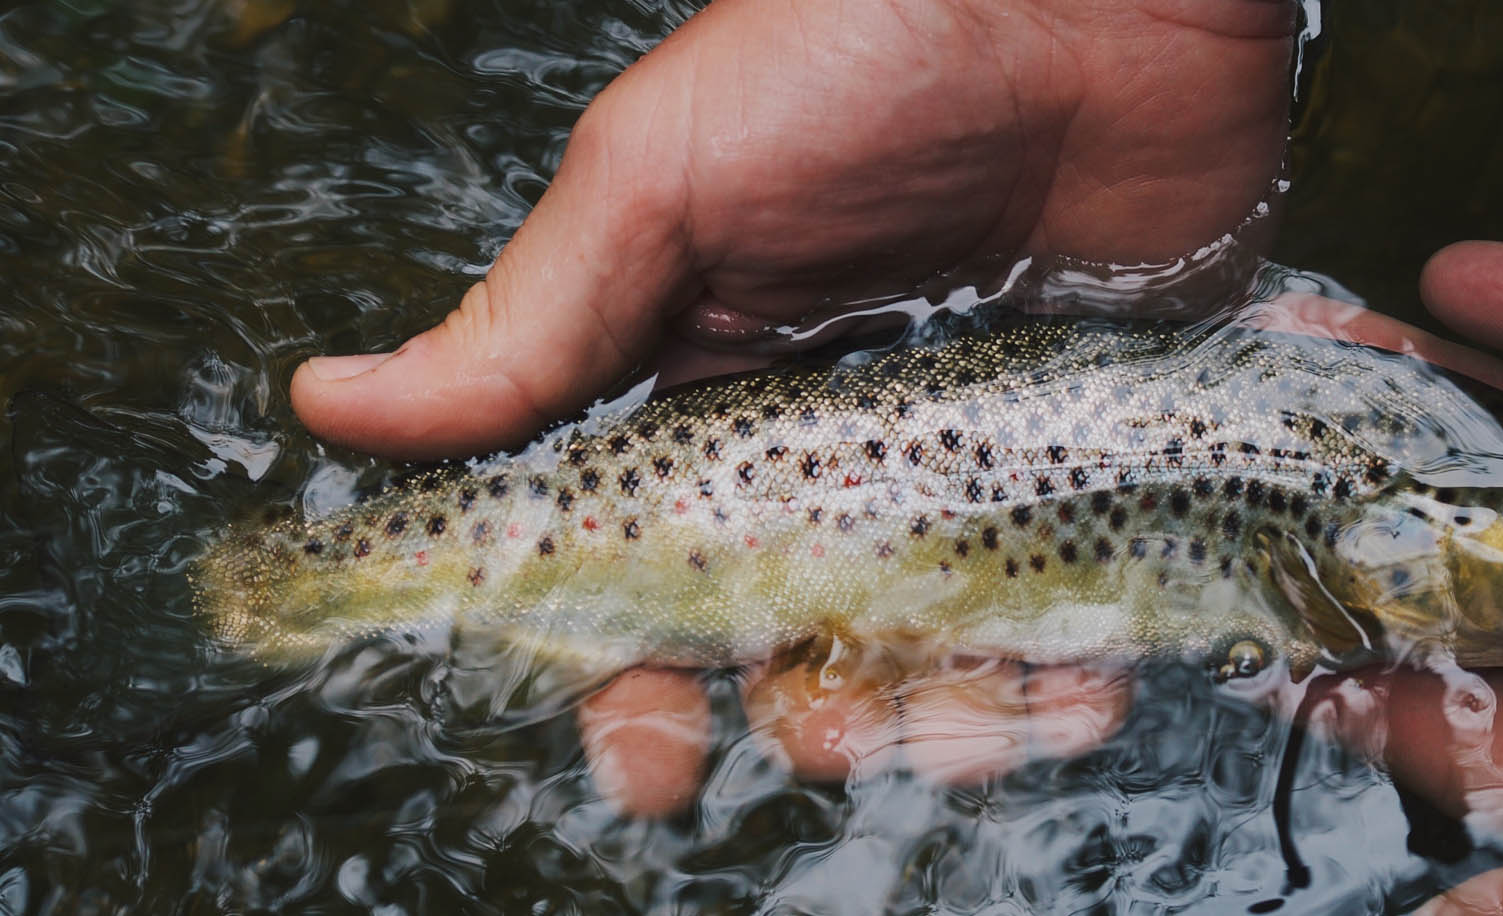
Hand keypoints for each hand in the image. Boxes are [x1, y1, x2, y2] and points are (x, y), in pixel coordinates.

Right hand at [285, 0, 1291, 814]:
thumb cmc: (863, 48)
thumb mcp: (665, 177)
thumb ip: (535, 320)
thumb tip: (340, 406)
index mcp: (706, 389)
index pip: (655, 573)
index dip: (637, 678)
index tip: (651, 758)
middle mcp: (834, 442)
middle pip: (803, 634)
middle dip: (808, 712)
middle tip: (835, 731)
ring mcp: (965, 453)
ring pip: (941, 641)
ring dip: (948, 714)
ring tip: (972, 726)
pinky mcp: (1087, 448)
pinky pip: (1079, 593)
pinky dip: (1077, 660)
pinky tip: (1081, 682)